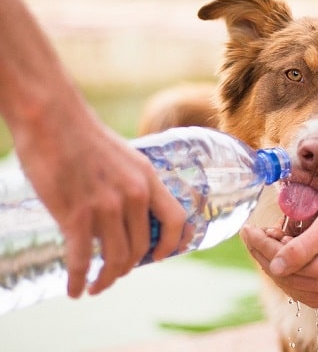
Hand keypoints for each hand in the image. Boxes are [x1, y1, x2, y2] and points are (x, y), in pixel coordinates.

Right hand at [13, 111, 185, 297]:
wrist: (52, 118)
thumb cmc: (84, 136)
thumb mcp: (124, 157)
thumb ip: (132, 184)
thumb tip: (129, 213)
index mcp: (148, 178)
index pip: (175, 220)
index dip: (172, 244)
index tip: (159, 257)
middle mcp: (133, 195)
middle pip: (141, 247)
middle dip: (128, 267)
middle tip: (115, 273)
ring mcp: (106, 206)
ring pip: (115, 258)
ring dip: (106, 279)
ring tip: (95, 286)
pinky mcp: (75, 215)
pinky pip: (82, 260)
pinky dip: (79, 280)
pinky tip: (74, 290)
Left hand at [241, 188, 317, 307]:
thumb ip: (303, 246)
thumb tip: (274, 265)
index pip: (284, 264)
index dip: (261, 246)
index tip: (247, 230)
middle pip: (289, 280)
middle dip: (266, 256)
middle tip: (255, 234)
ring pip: (300, 290)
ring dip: (280, 268)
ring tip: (271, 243)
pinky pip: (315, 291)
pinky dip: (298, 277)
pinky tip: (290, 260)